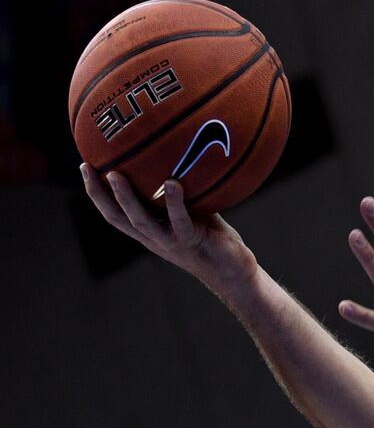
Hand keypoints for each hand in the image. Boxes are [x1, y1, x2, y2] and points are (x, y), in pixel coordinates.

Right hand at [81, 163, 257, 293]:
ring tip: (115, 175)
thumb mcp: (194, 211)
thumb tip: (181, 155)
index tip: (85, 167)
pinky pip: (179, 220)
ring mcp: (170, 242)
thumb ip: (184, 191)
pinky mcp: (191, 242)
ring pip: (140, 220)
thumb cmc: (214, 239)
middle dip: (99, 194)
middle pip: (116, 217)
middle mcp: (154, 238)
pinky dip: (174, 202)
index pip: (114, 213)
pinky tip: (171, 183)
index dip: (96, 193)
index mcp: (149, 231)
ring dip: (125, 198)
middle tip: (87, 168)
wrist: (233, 272)